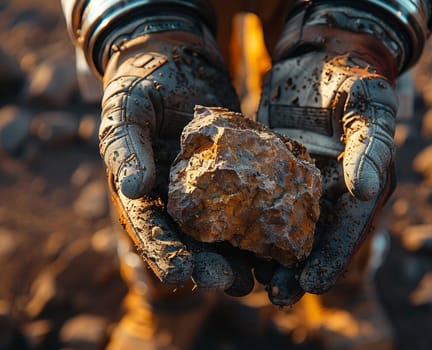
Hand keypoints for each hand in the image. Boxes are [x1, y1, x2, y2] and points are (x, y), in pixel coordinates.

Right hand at [99, 30, 253, 292]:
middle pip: (192, 240)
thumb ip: (126, 149)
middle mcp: (176, 197)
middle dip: (211, 264)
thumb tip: (134, 190)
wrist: (176, 60)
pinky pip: (250, 199)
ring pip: (224, 230)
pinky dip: (265, 220)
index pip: (151, 228)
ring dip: (241, 256)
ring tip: (262, 277)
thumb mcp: (126, 110)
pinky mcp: (236, 173)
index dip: (164, 251)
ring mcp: (208, 188)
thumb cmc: (142, 83)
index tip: (181, 273)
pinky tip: (284, 237)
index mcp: (144, 190)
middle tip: (234, 283)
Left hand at [257, 26, 397, 304]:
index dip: (330, 260)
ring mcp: (298, 182)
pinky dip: (243, 217)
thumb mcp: (367, 106)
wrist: (319, 55)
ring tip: (244, 276)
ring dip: (265, 253)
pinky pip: (256, 197)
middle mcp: (328, 191)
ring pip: (281, 226)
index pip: (347, 230)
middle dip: (294, 269)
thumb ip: (369, 148)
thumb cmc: (350, 77)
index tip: (309, 285)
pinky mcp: (270, 168)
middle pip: (312, 239)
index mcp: (359, 183)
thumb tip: (368, 192)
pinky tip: (222, 234)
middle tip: (273, 295)